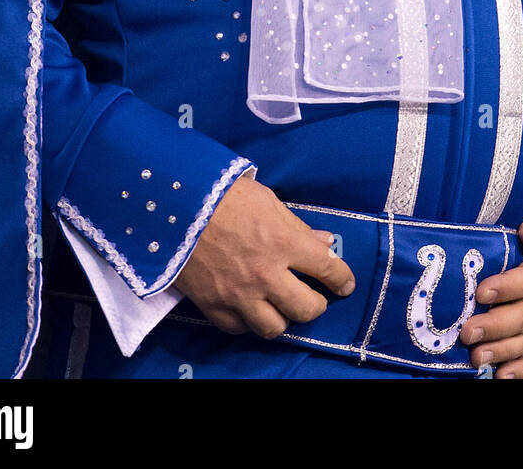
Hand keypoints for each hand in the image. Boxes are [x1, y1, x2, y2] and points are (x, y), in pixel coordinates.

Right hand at [172, 173, 355, 338]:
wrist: (176, 204)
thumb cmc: (225, 194)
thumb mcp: (268, 200)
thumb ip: (297, 226)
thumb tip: (324, 242)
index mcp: (284, 243)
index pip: (328, 268)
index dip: (342, 278)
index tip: (345, 284)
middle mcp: (266, 275)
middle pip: (306, 309)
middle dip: (316, 304)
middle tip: (312, 296)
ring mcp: (239, 295)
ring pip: (274, 328)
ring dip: (282, 317)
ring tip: (279, 305)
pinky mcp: (213, 306)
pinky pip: (239, 328)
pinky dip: (247, 321)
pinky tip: (249, 307)